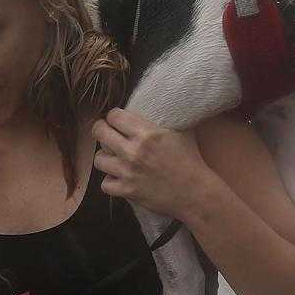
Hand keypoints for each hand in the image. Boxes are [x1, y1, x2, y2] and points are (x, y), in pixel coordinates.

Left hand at [92, 108, 215, 219]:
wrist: (196, 192)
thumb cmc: (191, 159)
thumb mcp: (180, 131)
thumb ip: (163, 118)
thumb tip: (154, 101)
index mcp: (147, 133)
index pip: (114, 116)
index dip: (114, 117)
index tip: (117, 121)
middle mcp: (134, 151)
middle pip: (99, 133)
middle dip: (101, 131)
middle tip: (107, 134)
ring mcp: (128, 172)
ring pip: (99, 159)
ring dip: (106, 158)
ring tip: (114, 158)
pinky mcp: (127, 191)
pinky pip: (105, 184)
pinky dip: (111, 181)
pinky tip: (119, 178)